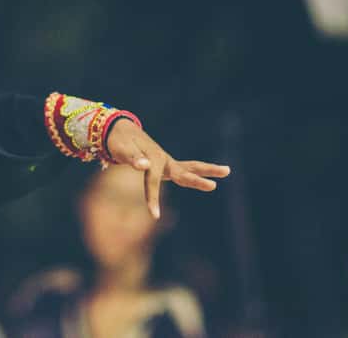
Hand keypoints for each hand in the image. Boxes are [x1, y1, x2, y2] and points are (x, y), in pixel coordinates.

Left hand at [106, 119, 229, 218]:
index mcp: (152, 157)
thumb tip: (145, 165)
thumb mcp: (122, 149)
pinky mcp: (167, 164)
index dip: (153, 198)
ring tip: (227, 170)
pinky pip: (185, 169)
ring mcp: (167, 161)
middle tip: (213, 186)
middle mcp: (164, 159)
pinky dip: (198, 173)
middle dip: (197, 181)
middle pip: (184, 171)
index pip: (153, 181)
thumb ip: (133, 157)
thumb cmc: (120, 142)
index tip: (155, 216)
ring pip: (191, 167)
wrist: (122, 130)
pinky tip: (212, 177)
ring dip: (208, 170)